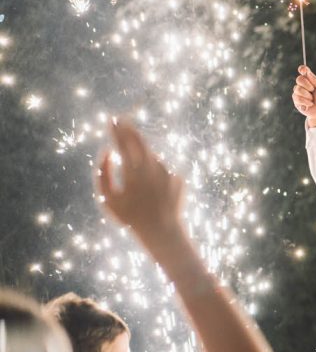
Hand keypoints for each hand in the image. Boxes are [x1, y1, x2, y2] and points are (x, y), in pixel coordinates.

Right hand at [97, 119, 184, 245]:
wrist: (161, 230)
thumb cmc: (130, 216)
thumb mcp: (107, 198)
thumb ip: (102, 173)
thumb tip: (107, 152)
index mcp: (133, 171)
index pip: (124, 144)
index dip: (117, 131)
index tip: (112, 120)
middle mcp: (152, 167)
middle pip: (140, 142)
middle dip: (130, 131)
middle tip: (123, 122)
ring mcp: (166, 171)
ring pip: (151, 157)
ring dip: (142, 157)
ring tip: (137, 178)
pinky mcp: (177, 178)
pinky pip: (161, 170)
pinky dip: (154, 173)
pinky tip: (152, 190)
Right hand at [292, 65, 315, 127]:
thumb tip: (307, 73)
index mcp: (309, 80)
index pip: (303, 71)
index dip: (302, 69)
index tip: (303, 70)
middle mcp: (302, 85)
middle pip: (299, 79)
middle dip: (307, 85)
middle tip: (313, 90)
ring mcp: (298, 92)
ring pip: (298, 89)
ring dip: (307, 95)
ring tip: (312, 99)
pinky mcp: (296, 100)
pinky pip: (298, 97)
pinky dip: (306, 101)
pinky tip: (310, 104)